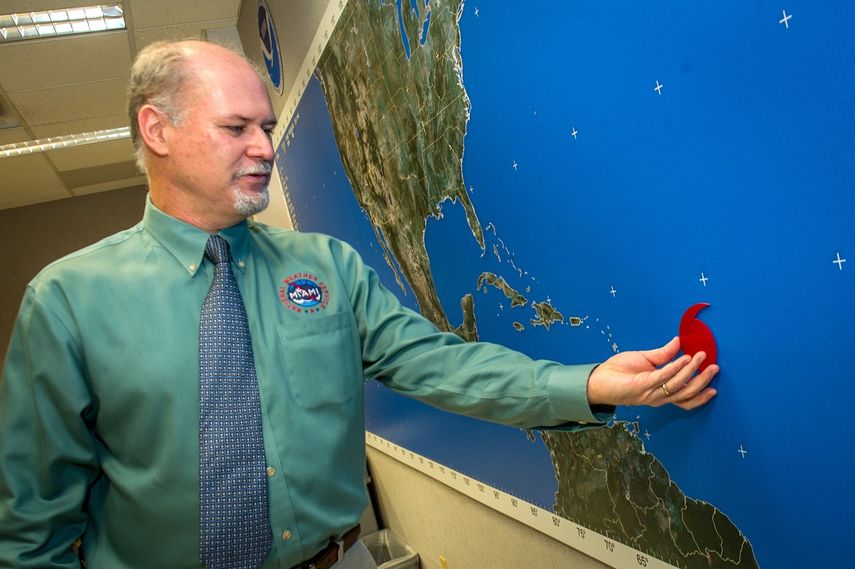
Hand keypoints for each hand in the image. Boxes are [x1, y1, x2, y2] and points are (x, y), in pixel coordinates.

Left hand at [586, 337, 717, 409]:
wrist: (599, 379)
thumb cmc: (619, 372)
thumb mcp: (645, 360)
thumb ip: (663, 354)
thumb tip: (679, 342)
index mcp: (660, 392)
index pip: (684, 397)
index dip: (700, 394)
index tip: (714, 387)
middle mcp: (658, 396)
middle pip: (686, 393)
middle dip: (702, 381)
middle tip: (714, 368)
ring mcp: (651, 393)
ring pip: (678, 386)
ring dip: (692, 371)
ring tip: (701, 357)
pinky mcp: (643, 385)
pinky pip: (664, 376)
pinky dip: (676, 367)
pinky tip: (685, 359)